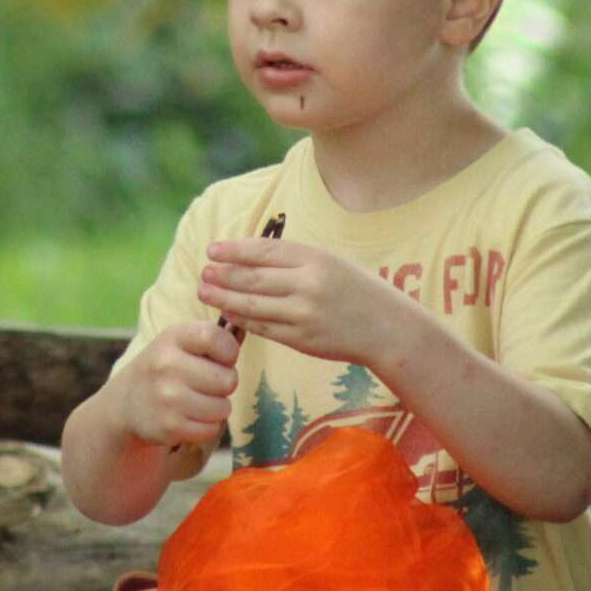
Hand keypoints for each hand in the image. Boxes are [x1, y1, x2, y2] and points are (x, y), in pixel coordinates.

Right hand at [110, 319, 240, 446]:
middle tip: (206, 383)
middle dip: (224, 384)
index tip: (222, 358)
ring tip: (197, 401)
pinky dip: (206, 426)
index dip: (229, 351)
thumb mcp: (178, 343)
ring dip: (216, 407)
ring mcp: (167, 398)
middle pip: (228, 380)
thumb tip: (247, 328)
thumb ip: (212, 338)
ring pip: (223, 408)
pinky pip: (212, 429)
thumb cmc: (165, 368)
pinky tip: (189, 417)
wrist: (126, 403)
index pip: (217, 338)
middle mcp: (167, 365)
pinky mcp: (169, 427)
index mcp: (172, 338)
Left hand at [197, 237, 425, 372]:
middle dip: (223, 275)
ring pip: (253, 306)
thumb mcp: (332, 262)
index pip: (265, 251)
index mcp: (316, 259)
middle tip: (203, 272)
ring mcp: (304, 315)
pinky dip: (242, 320)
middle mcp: (309, 285)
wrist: (387, 328)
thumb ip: (295, 259)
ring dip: (224, 299)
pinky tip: (228, 314)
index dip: (234, 251)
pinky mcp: (302, 340)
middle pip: (253, 279)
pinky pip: (264, 328)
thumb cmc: (357, 290)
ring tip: (204, 292)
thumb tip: (248, 255)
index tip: (212, 250)